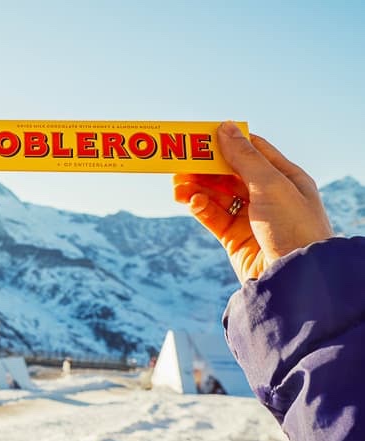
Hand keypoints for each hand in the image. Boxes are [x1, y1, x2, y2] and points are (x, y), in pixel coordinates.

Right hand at [173, 121, 333, 282]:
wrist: (296, 280)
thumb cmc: (294, 228)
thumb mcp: (270, 185)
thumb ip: (243, 157)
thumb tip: (225, 127)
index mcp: (284, 178)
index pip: (251, 151)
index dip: (225, 142)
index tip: (199, 138)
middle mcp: (267, 196)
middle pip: (228, 173)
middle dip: (203, 168)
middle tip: (178, 164)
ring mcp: (250, 218)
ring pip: (216, 195)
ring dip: (195, 188)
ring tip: (176, 186)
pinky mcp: (235, 238)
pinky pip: (212, 217)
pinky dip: (199, 207)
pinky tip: (191, 202)